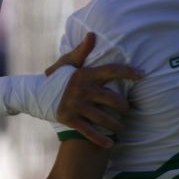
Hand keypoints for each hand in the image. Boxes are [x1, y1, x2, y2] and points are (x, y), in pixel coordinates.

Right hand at [46, 32, 140, 146]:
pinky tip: (110, 144)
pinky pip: (88, 131)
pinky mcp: (70, 119)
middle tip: (127, 109)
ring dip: (115, 124)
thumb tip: (92, 34)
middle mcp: (82, 90)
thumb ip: (82, 51)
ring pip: (103, 117)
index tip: (142, 75)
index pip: (111, 71)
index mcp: (85, 74)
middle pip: (111, 99)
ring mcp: (76, 105)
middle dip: (123, 106)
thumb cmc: (57, 78)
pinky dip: (100, 139)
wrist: (35, 95)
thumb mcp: (68, 62)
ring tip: (121, 127)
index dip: (128, 72)